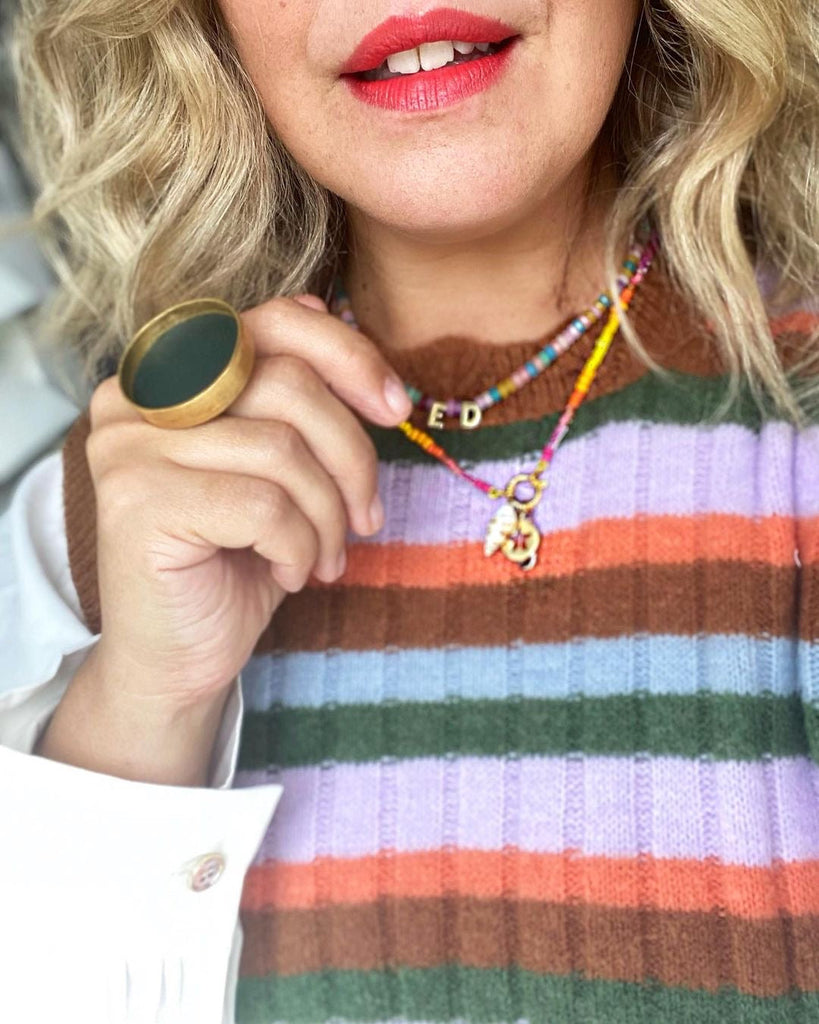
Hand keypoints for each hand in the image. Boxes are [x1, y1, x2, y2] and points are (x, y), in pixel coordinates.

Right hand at [83, 293, 411, 710]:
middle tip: (366, 517)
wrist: (178, 659)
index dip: (349, 355)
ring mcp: (130, 447)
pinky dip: (299, 547)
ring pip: (284, 452)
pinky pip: (264, 507)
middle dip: (352, 457)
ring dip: (328, 516)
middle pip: (288, 386)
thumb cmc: (234, 559)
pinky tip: (290, 575)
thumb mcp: (274, 467)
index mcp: (169, 374)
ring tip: (324, 555)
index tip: (397, 407)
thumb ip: (286, 393)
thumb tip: (325, 307)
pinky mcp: (138, 502)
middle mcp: (137, 397)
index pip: (270, 323)